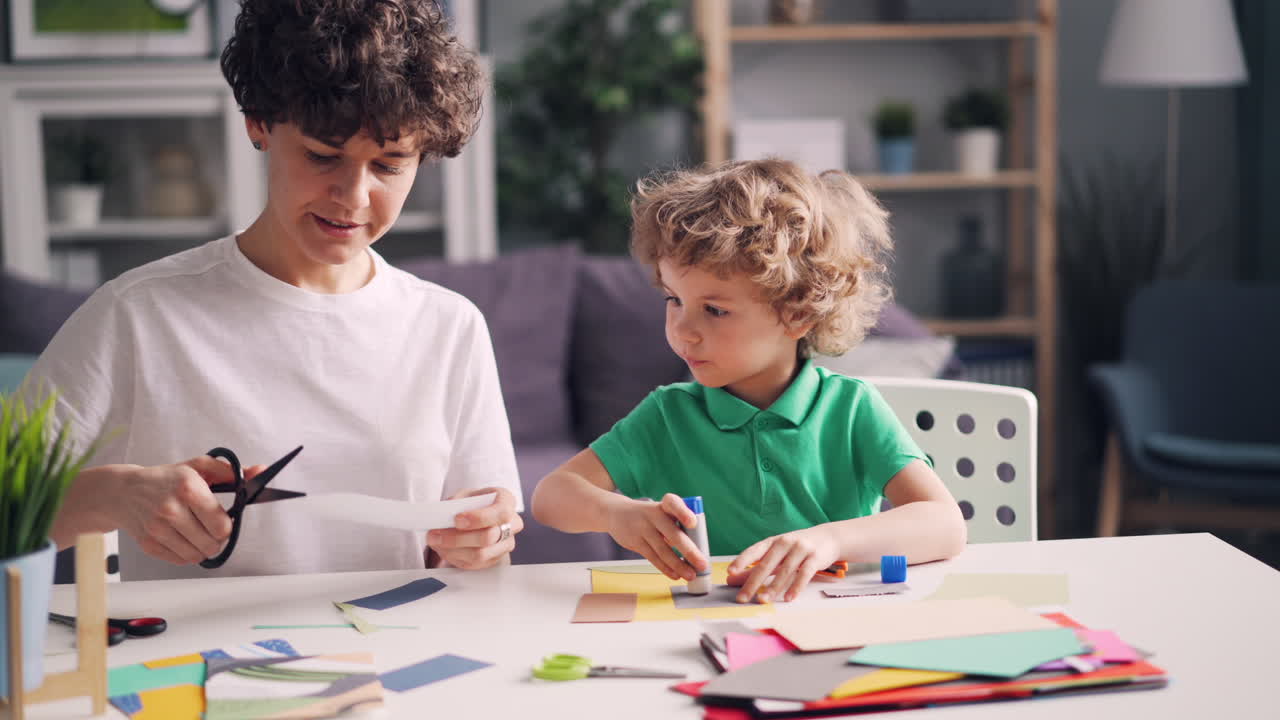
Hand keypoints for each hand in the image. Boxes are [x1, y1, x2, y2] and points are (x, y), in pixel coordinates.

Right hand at [111, 456, 265, 565]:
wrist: (124, 491)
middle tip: (211, 528)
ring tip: (198, 534)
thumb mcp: (199, 467)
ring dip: (203, 548)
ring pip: (197, 556)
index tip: (223, 519)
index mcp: (188, 488)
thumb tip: (259, 472)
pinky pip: (180, 561)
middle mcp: (171, 509)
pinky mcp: (148, 544)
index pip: (222, 525)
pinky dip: (186, 554)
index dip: (228, 526)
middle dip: (217, 539)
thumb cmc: (166, 479)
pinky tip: (183, 539)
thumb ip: (232, 472)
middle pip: (212, 544)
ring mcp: (158, 529)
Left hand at [427, 487, 522, 569]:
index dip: (479, 518)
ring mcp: (506, 543)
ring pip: (481, 554)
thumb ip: (456, 504)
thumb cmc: (472, 503)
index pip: (501, 512)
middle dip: (458, 538)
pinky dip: (455, 558)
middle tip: (435, 534)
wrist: (476, 514)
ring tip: (435, 542)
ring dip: (453, 550)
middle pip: (488, 537)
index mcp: (506, 501)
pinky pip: (475, 564)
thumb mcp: (464, 495)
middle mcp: (512, 523)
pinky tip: (443, 549)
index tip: (457, 519)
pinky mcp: (495, 559)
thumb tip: (443, 517)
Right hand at [605, 493, 706, 581]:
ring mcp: (642, 528)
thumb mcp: (662, 511)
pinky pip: (652, 557)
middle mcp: (653, 514)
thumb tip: (696, 551)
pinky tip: (675, 575)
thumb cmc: (649, 515)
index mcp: (664, 505)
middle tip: (702, 564)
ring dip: (678, 565)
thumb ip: (677, 525)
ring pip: (662, 550)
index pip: (673, 503)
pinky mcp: (635, 542)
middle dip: (689, 551)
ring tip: (691, 575)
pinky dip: (665, 568)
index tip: (693, 523)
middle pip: (672, 534)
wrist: (616, 513)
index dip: (683, 512)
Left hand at [726, 525, 839, 603]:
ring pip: (785, 570)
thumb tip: (732, 579)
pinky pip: (804, 573)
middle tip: (743, 597)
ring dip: (773, 587)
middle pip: (766, 564)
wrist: (828, 538)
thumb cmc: (796, 548)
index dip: (742, 561)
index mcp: (772, 541)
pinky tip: (789, 598)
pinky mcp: (815, 557)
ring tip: (763, 601)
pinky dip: (796, 586)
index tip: (730, 572)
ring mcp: (801, 549)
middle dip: (753, 582)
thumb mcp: (776, 555)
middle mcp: (785, 542)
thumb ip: (755, 567)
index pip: (754, 550)